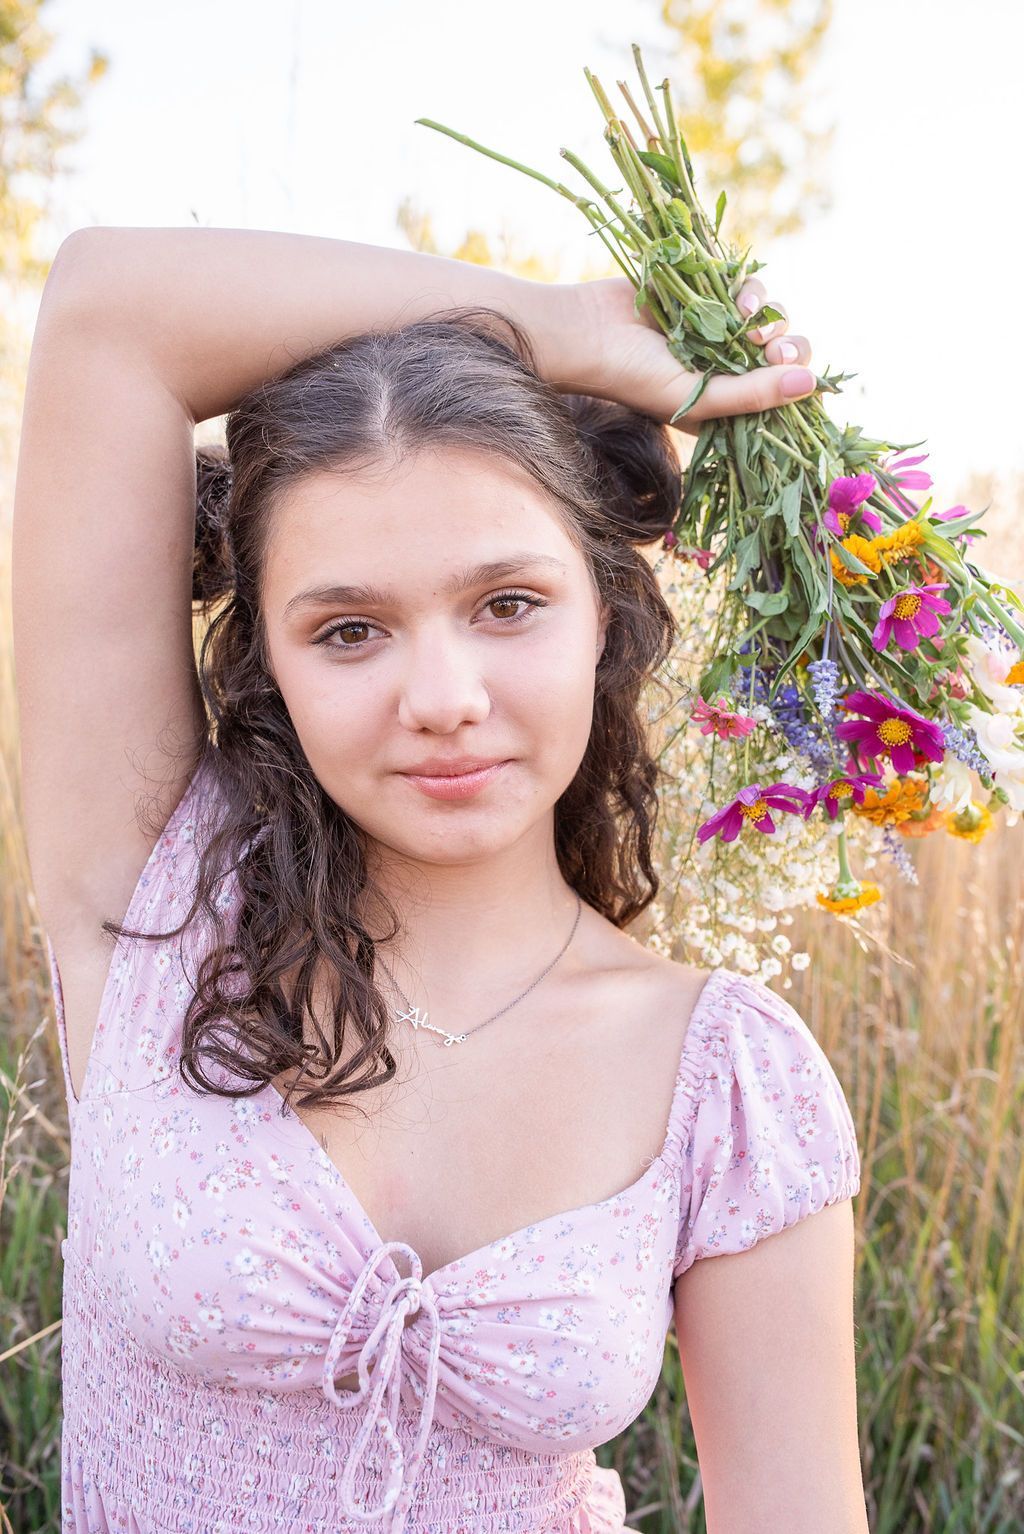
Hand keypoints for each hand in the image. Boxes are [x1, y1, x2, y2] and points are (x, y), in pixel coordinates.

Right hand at [564, 274, 815, 432]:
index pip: (782, 398)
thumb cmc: (635, 378)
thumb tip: (811, 385)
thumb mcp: (699, 397)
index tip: (790, 372)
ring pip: (772, 321)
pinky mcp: (710, 298)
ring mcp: (720, 333)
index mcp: (727, 405)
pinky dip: (751, 292)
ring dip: (769, 317)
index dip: (797, 384)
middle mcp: (727, 370)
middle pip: (786, 357)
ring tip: (747, 319)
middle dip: (790, 348)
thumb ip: (753, 394)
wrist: (589, 331)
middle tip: (776, 349)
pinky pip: (750, 292)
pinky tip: (738, 299)